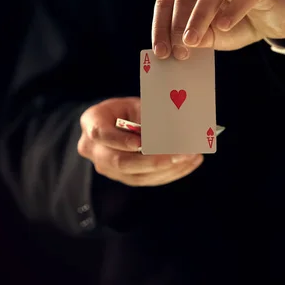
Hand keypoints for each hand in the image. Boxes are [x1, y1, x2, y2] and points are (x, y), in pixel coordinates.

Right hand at [77, 97, 203, 185]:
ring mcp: (108, 168)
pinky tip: (189, 163)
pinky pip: (147, 180)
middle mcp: (94, 150)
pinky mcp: (124, 178)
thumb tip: (175, 128)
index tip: (141, 143)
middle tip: (180, 154)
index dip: (121, 140)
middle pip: (120, 162)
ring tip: (191, 156)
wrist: (115, 123)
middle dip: (153, 160)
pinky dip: (170, 173)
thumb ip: (149, 115)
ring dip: (167, 168)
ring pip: (136, 175)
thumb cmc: (126, 110)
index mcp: (92, 122)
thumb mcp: (135, 104)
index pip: (101, 133)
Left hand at [152, 0, 284, 59]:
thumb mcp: (210, 34)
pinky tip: (224, 26)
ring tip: (193, 40)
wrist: (274, 18)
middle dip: (178, 24)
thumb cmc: (237, 21)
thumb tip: (178, 47)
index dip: (161, 26)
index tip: (160, 51)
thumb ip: (194, 37)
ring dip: (199, 17)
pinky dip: (232, 10)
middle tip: (179, 50)